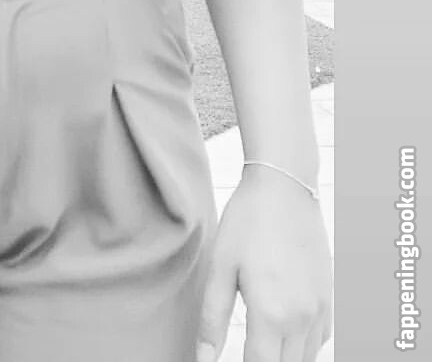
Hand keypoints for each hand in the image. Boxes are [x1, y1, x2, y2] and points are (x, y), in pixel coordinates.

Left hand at [195, 164, 332, 361]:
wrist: (284, 188)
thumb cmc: (247, 222)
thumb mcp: (221, 267)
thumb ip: (213, 320)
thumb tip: (204, 359)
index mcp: (272, 314)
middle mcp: (303, 318)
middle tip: (245, 350)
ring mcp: (321, 309)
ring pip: (306, 358)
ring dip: (284, 358)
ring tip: (259, 344)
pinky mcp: (329, 298)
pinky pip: (320, 339)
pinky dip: (303, 345)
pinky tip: (283, 331)